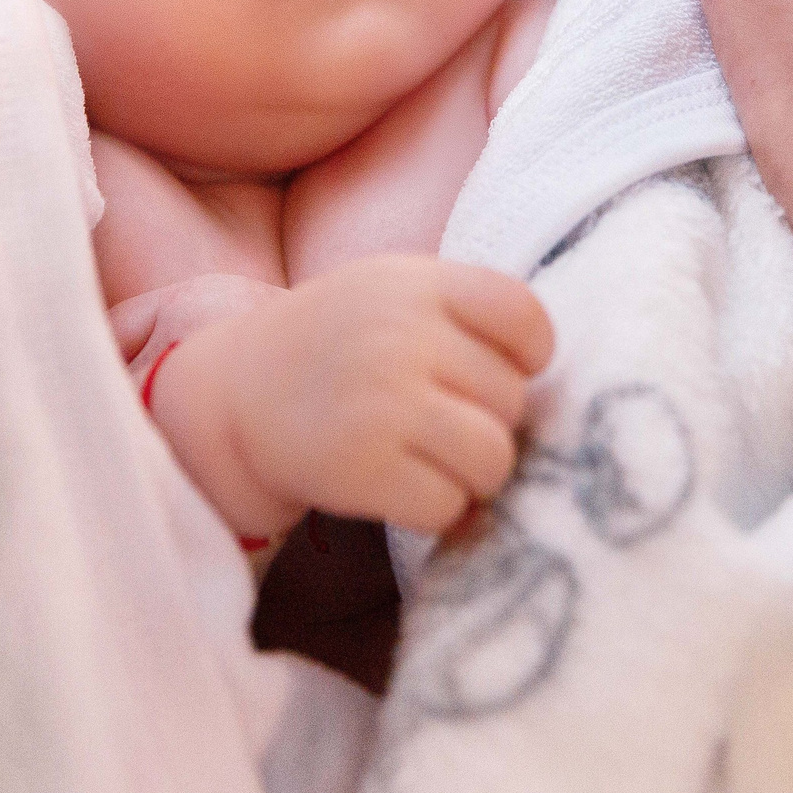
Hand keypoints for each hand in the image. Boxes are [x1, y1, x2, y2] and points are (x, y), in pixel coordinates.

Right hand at [149, 257, 553, 538]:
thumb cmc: (336, 345)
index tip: (494, 371)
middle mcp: (402, 335)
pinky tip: (397, 486)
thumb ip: (465, 315)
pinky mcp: (363, 467)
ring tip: (428, 460)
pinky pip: (449, 506)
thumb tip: (557, 390)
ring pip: (494, 459)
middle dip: (486, 422)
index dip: (527, 357)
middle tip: (436, 422)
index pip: (526, 318)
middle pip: (513, 401)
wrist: (236, 394)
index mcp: (418, 283)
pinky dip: (434, 510)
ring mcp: (383, 401)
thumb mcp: (393, 293)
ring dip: (471, 474)